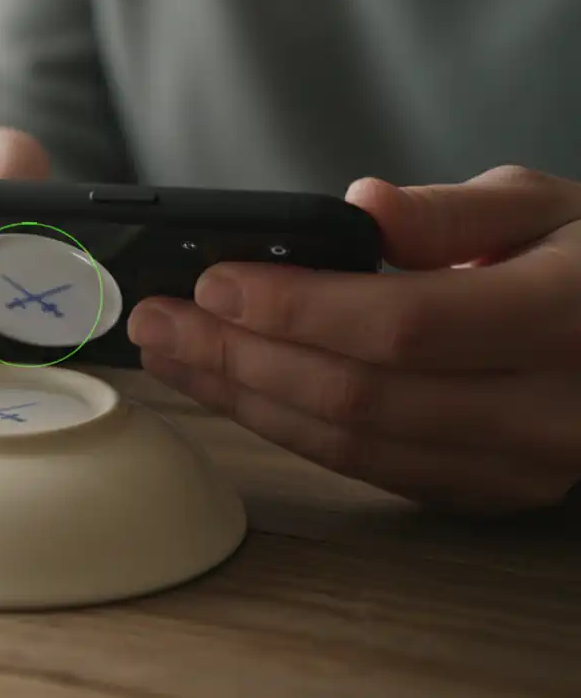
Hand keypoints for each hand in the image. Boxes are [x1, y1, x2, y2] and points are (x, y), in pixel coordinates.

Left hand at [128, 166, 580, 513]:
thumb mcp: (546, 205)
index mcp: (566, 317)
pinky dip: (285, 427)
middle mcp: (546, 411)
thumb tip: (365, 206)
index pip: (403, 326)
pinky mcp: (484, 492)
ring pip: (350, 444)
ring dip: (243, 399)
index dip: (295, 310)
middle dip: (239, 358)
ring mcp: (516, 467)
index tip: (212, 283)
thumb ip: (454, 210)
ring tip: (173, 354)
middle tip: (158, 321)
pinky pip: (365, 467)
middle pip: (358, 396)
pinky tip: (231, 389)